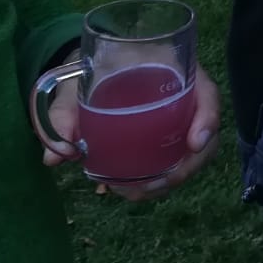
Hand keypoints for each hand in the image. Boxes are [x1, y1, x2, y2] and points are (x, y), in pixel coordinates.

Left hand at [41, 65, 220, 201]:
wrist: (92, 71)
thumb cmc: (90, 70)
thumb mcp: (76, 85)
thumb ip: (62, 114)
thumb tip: (55, 156)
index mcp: (174, 69)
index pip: (207, 92)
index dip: (208, 118)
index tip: (193, 144)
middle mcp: (187, 95)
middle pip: (206, 131)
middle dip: (188, 165)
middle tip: (155, 185)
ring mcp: (181, 118)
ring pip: (195, 152)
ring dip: (174, 177)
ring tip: (139, 192)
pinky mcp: (170, 136)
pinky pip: (178, 159)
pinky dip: (162, 179)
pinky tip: (136, 189)